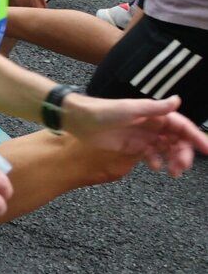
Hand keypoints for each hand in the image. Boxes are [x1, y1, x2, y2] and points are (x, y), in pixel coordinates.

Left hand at [65, 93, 207, 174]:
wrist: (79, 120)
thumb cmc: (103, 111)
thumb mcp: (130, 109)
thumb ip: (155, 107)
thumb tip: (177, 100)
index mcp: (154, 114)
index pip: (182, 126)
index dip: (196, 137)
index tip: (207, 150)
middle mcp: (152, 124)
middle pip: (177, 141)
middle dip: (184, 154)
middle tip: (181, 168)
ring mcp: (143, 135)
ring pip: (167, 149)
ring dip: (173, 160)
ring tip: (173, 173)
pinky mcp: (133, 145)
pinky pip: (152, 155)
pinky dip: (157, 162)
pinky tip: (155, 167)